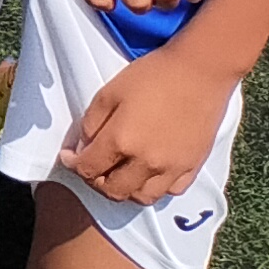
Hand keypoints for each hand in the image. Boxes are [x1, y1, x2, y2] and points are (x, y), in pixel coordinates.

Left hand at [58, 39, 233, 204]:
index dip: (72, 164)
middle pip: (113, 191)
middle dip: (94, 181)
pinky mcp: (193, 166)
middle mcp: (147, 162)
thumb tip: (83, 147)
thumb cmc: (152, 76)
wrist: (199, 71)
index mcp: (122, 141)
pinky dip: (154, 187)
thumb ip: (91, 124)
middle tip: (91, 166)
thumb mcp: (109, 93)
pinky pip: (170, 191)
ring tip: (118, 172)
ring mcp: (173, 168)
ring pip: (142, 197)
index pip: (88, 169)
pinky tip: (147, 171)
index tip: (69, 156)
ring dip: (124, 190)